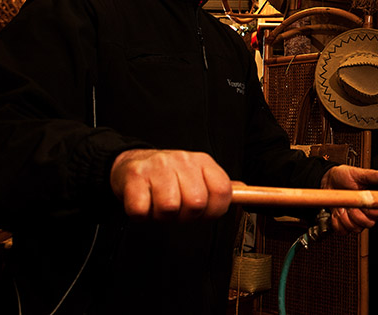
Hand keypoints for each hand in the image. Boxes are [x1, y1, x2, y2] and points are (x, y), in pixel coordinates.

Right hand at [110, 149, 232, 221]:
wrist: (133, 163)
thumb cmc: (169, 176)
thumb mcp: (197, 176)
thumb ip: (218, 187)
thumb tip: (245, 192)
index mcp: (203, 161)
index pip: (223, 191)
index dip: (215, 211)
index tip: (204, 215)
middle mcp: (183, 160)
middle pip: (196, 204)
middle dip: (186, 217)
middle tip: (177, 211)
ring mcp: (158, 166)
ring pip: (169, 208)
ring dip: (162, 217)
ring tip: (158, 206)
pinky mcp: (135, 176)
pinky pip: (141, 210)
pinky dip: (142, 215)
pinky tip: (144, 203)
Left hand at [320, 165, 377, 234]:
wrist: (330, 181)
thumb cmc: (345, 176)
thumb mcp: (358, 174)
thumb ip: (371, 175)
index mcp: (373, 201)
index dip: (372, 211)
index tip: (363, 203)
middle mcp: (367, 212)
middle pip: (368, 223)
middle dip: (357, 214)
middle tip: (350, 204)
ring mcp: (355, 219)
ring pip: (355, 228)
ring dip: (345, 217)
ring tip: (342, 206)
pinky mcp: (344, 223)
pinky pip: (343, 230)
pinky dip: (337, 222)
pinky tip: (337, 212)